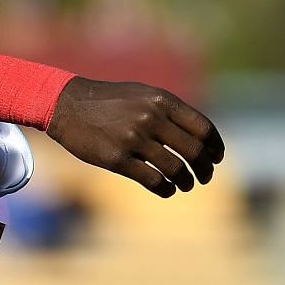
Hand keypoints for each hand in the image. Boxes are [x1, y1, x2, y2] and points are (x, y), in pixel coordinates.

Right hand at [44, 79, 224, 197]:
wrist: (68, 104)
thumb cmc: (109, 101)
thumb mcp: (143, 95)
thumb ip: (170, 111)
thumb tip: (201, 136)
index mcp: (162, 100)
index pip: (203, 128)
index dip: (215, 147)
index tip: (216, 158)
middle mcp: (151, 118)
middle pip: (194, 152)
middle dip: (204, 169)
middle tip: (203, 177)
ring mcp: (134, 139)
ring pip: (176, 170)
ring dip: (185, 182)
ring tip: (184, 184)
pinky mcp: (118, 160)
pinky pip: (153, 182)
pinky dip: (166, 190)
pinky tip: (166, 190)